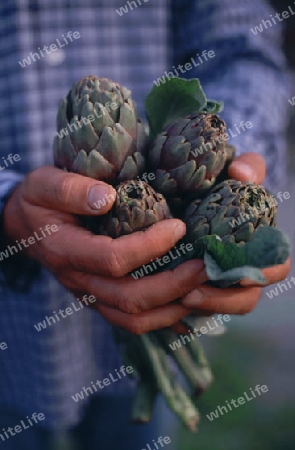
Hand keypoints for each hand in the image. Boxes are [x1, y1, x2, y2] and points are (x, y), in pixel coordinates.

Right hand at [3, 166, 206, 333]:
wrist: (28, 226)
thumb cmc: (39, 200)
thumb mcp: (45, 184)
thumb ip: (71, 189)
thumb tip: (108, 198)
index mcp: (66, 251)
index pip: (112, 259)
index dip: (149, 247)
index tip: (178, 227)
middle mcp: (80, 281)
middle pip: (130, 298)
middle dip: (173, 285)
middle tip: (205, 265)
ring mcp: (91, 295)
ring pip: (134, 319)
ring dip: (172, 308)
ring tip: (204, 288)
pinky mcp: (101, 299)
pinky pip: (133, 320)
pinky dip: (163, 319)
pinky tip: (189, 308)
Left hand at [177, 152, 289, 324]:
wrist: (189, 193)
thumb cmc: (221, 183)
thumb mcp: (235, 171)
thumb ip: (248, 167)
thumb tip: (240, 174)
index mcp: (261, 245)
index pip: (276, 267)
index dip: (265, 274)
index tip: (241, 276)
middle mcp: (242, 268)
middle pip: (245, 298)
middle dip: (222, 300)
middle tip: (193, 294)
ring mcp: (219, 281)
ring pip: (218, 306)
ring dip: (200, 305)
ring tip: (177, 296)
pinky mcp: (196, 286)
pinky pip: (193, 306)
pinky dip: (181, 305)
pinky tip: (164, 297)